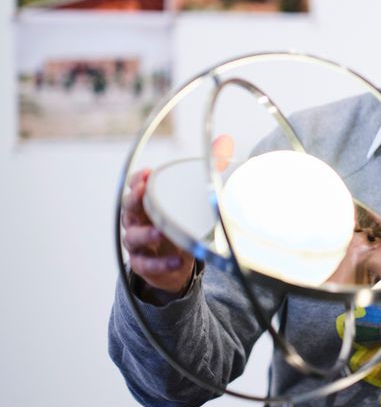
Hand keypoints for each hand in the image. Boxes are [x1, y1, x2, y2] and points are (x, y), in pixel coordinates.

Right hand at [121, 136, 234, 298]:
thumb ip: (209, 168)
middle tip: (144, 193)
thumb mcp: (195, 196)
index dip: (138, 179)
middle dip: (135, 199)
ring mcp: (138, 243)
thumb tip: (225, 141)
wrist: (175, 261)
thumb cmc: (181, 222)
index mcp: (147, 200)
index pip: (135, 185)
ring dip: (146, 234)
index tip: (147, 174)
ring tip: (161, 232)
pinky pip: (146, 264)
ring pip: (133, 237)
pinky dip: (160, 263)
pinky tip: (176, 261)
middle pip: (129, 207)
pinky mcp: (144, 264)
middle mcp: (137, 220)